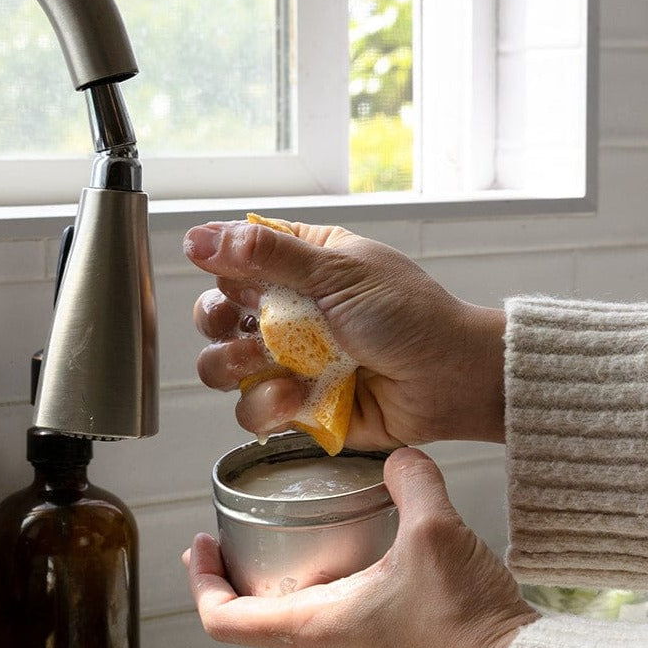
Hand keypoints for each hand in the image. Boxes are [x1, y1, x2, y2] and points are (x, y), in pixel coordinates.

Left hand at [183, 448, 536, 647]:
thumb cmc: (466, 621)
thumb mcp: (434, 530)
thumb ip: (410, 479)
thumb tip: (400, 455)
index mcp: (313, 628)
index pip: (222, 619)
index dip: (200, 580)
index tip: (201, 544)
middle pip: (251, 620)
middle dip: (237, 576)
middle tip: (235, 535)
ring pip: (290, 625)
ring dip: (279, 587)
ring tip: (290, 543)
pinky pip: (327, 630)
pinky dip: (318, 596)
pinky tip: (349, 563)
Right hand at [185, 219, 505, 448]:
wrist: (447, 380)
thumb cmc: (409, 316)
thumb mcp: (337, 271)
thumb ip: (265, 255)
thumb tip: (200, 238)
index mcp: (299, 266)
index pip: (233, 258)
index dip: (218, 265)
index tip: (222, 272)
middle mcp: (286, 313)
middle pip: (216, 315)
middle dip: (217, 321)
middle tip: (244, 323)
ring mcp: (287, 362)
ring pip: (221, 367)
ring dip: (237, 365)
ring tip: (276, 365)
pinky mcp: (294, 406)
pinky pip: (251, 410)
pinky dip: (268, 406)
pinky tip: (297, 397)